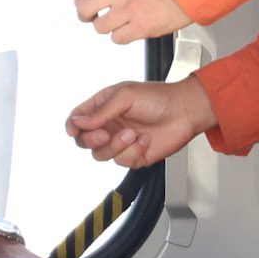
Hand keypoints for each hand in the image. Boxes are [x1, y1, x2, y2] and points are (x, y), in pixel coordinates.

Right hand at [66, 78, 215, 169]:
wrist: (185, 112)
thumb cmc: (158, 98)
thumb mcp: (125, 96)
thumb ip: (101, 110)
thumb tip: (79, 123)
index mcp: (103, 106)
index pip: (78, 119)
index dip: (73, 126)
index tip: (75, 130)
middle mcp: (109, 125)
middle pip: (84, 141)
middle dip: (93, 139)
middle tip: (107, 133)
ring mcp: (120, 141)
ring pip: (101, 155)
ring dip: (116, 146)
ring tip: (133, 134)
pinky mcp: (133, 155)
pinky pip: (122, 162)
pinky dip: (133, 152)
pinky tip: (145, 140)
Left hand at [73, 0, 190, 43]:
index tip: (82, 0)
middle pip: (84, 8)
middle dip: (86, 15)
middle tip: (93, 16)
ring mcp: (129, 9)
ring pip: (100, 26)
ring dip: (107, 26)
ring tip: (119, 21)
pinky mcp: (140, 27)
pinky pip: (117, 38)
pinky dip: (121, 36)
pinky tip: (130, 28)